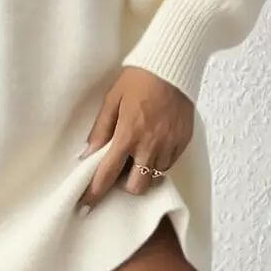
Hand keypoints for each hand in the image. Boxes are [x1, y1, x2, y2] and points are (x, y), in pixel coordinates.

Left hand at [77, 66, 193, 209]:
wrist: (173, 66)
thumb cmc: (138, 79)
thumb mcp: (112, 100)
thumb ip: (100, 130)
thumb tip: (88, 154)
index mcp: (128, 135)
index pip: (108, 174)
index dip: (95, 192)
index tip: (86, 204)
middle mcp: (150, 145)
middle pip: (136, 187)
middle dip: (126, 185)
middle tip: (120, 170)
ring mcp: (170, 145)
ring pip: (154, 176)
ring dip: (143, 171)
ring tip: (138, 153)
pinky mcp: (184, 142)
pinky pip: (169, 163)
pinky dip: (158, 161)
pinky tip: (153, 145)